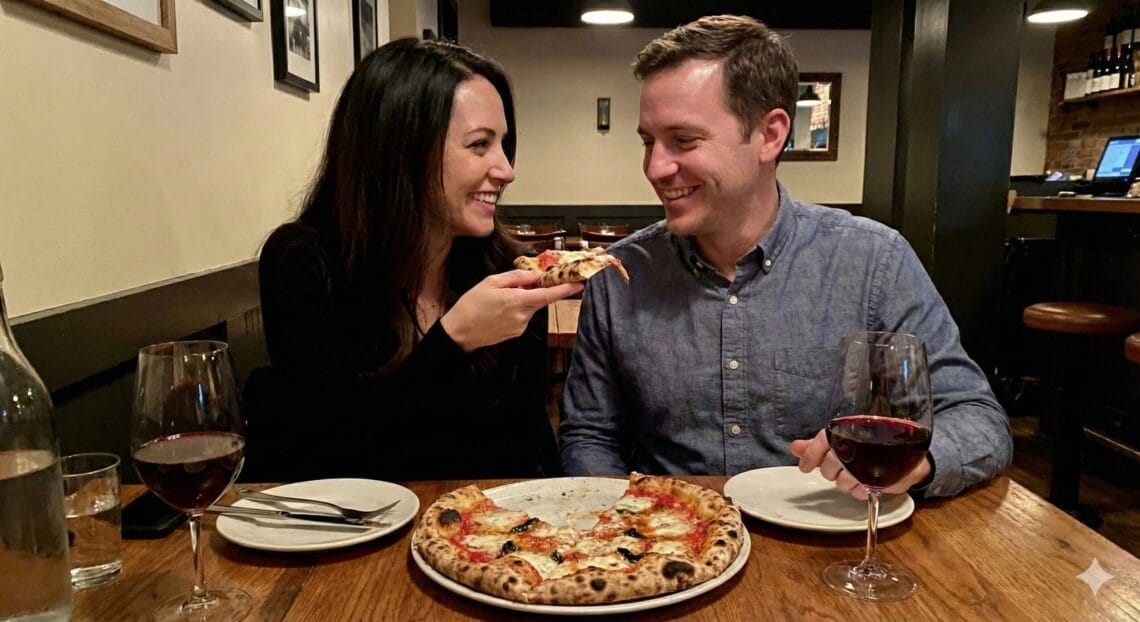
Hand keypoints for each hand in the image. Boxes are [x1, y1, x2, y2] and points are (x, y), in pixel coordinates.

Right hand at [440, 270, 582, 351]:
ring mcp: (521, 326)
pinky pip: (524, 316)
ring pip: (531, 308)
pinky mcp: (517, 333)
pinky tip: (500, 310)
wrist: (460, 332)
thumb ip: (516, 278)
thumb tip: (535, 275)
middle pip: (541, 300)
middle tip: (525, 283)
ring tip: (501, 299)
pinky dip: (518, 309)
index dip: (566, 289)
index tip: (579, 283)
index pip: (549, 295)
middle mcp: (523, 315)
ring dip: (524, 300)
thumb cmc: (471, 305)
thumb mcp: (491, 282)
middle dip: (538, 290)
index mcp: (517, 300)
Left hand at [789, 430, 931, 500]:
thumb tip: (795, 447)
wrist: (912, 456)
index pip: (824, 439)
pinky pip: (861, 491)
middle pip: (832, 461)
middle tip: (835, 471)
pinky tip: (863, 483)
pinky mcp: (888, 477)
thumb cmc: (873, 447)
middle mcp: (863, 441)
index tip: (803, 468)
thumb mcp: (843, 442)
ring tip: (852, 476)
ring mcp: (876, 460)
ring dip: (844, 481)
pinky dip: (858, 490)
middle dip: (829, 470)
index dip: (811, 453)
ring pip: (844, 479)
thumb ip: (818, 445)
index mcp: (851, 428)